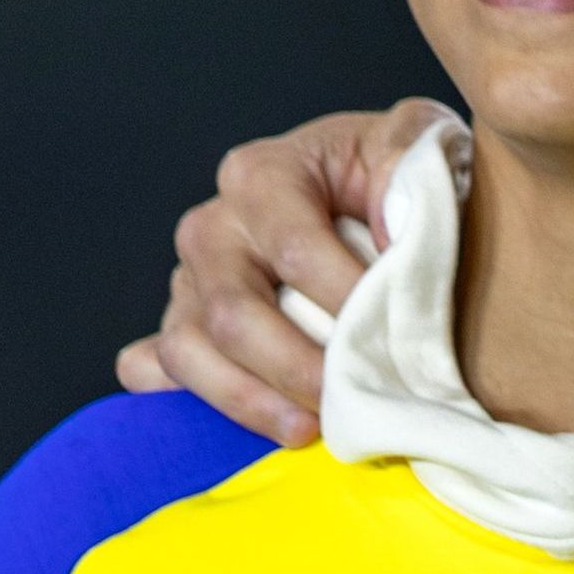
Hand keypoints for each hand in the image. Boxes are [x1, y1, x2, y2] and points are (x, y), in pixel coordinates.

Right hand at [116, 101, 456, 444]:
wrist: (377, 200)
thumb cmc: (399, 175)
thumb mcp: (421, 142)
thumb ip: (406, 156)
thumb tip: (389, 226)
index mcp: (261, 175)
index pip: (295, 250)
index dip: (345, 300)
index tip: (396, 338)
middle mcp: (212, 229)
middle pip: (234, 313)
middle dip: (296, 367)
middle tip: (354, 403)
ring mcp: (188, 283)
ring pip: (189, 352)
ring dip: (248, 401)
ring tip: (307, 431)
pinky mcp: (182, 328)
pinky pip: (152, 371)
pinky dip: (187, 404)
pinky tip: (238, 427)